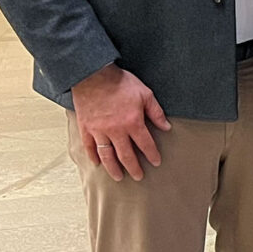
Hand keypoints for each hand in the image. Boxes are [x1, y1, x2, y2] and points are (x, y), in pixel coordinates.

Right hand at [72, 63, 170, 182]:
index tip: (156, 162)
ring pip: (107, 155)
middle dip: (134, 167)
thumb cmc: (120, 82)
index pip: (145, 144)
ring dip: (114, 168)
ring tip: (119, 177)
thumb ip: (156, 112)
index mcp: (132, 122)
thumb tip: (166, 127)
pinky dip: (93, 156)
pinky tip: (97, 163)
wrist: (93, 74)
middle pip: (126, 155)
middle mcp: (116, 131)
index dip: (152, 154)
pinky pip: (89, 146)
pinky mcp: (86, 128)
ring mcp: (99, 131)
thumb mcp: (145, 94)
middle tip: (139, 176)